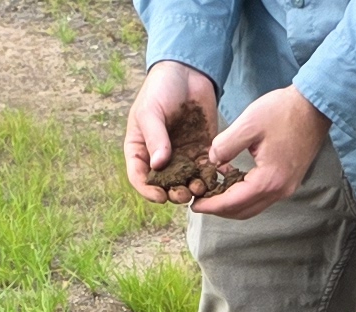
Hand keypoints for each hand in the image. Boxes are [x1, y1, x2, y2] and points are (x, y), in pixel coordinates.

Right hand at [124, 62, 224, 203]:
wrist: (187, 72)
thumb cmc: (160, 89)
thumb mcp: (151, 111)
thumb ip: (155, 138)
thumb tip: (158, 165)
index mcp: (140, 148)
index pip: (139, 176)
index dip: (148, 190)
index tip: (160, 196)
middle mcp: (160, 156)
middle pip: (164, 183)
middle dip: (173, 192)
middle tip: (184, 194)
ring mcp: (182, 154)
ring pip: (186, 180)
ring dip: (192, 188)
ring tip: (200, 187)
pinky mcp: (202, 149)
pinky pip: (205, 169)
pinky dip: (210, 177)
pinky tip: (216, 179)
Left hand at [195, 87, 328, 217]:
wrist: (314, 106)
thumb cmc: (283, 111)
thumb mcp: (248, 124)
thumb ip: (225, 145)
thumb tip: (212, 161)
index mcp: (268, 180)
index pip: (233, 203)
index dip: (211, 206)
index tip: (194, 204)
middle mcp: (280, 190)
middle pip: (243, 211)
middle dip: (219, 209)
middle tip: (200, 201)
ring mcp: (287, 187)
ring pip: (253, 206)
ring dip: (232, 203)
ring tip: (213, 190)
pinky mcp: (289, 179)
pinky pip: (262, 196)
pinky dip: (244, 193)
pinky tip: (232, 177)